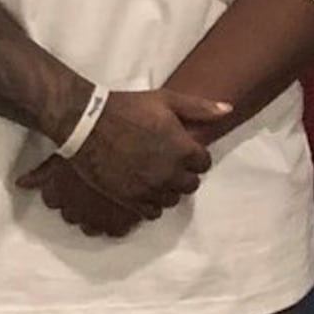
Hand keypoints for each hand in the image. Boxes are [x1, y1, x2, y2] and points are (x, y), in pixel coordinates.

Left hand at [21, 155, 147, 238]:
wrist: (124, 157)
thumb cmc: (90, 152)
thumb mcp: (61, 157)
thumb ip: (40, 175)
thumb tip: (21, 184)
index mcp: (57, 193)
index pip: (51, 199)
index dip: (60, 191)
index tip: (69, 183)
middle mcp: (73, 211)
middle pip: (70, 215)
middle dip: (78, 205)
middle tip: (89, 190)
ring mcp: (96, 220)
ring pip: (90, 226)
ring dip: (95, 216)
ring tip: (105, 201)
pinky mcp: (118, 225)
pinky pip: (114, 231)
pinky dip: (117, 223)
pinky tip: (121, 210)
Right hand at [65, 88, 232, 218]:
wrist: (86, 123)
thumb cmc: (127, 108)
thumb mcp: (166, 99)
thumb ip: (199, 107)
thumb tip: (227, 110)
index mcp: (182, 148)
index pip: (204, 164)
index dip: (195, 157)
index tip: (184, 151)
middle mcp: (170, 172)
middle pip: (190, 184)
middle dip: (184, 175)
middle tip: (170, 164)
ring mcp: (149, 188)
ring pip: (172, 200)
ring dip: (168, 190)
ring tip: (156, 176)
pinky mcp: (129, 199)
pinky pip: (152, 213)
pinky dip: (151, 204)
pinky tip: (144, 190)